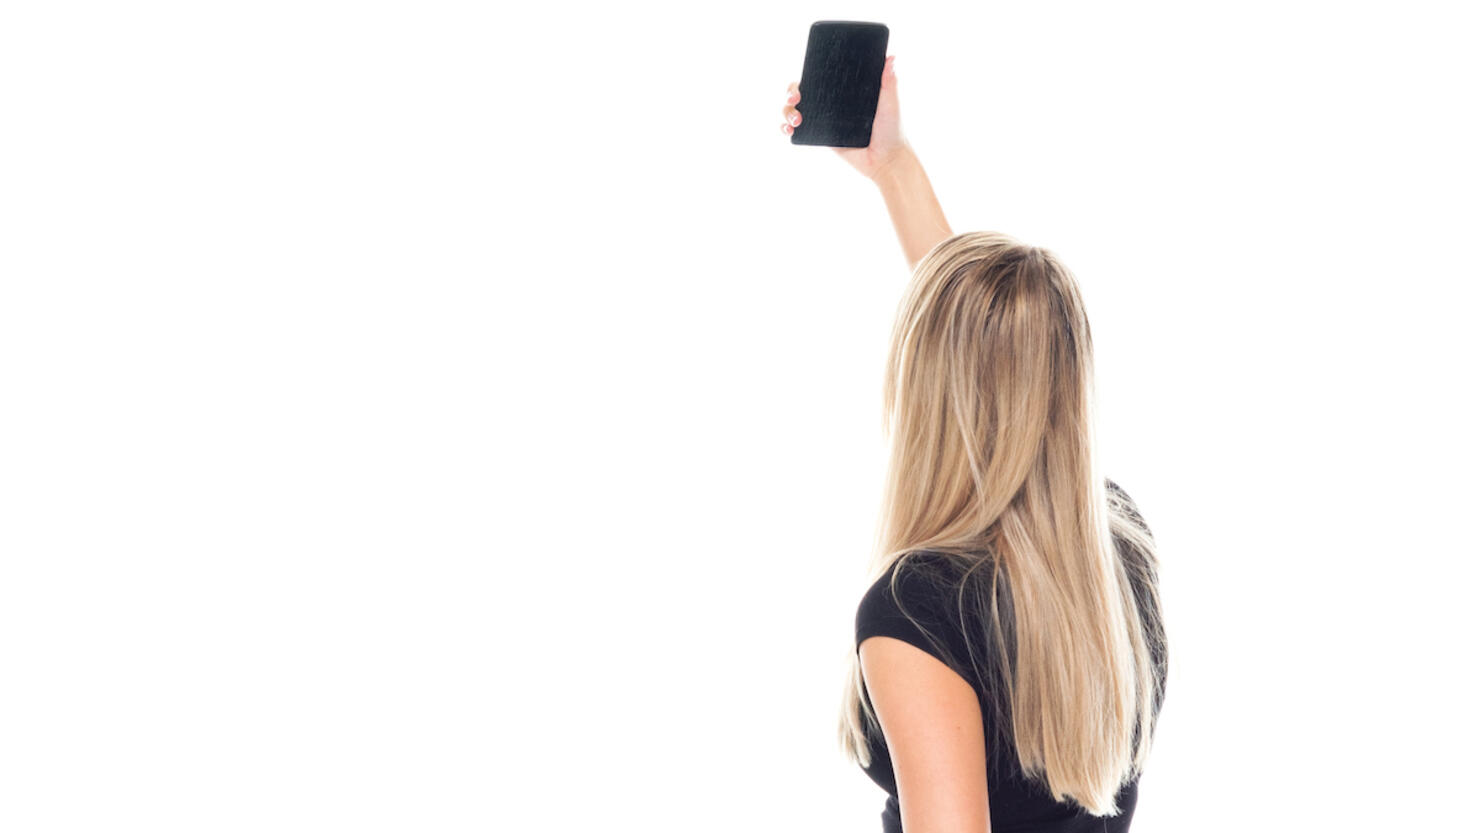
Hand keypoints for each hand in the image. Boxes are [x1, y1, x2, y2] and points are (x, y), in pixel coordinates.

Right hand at [781, 54, 907, 182]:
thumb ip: (889, 82)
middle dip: (791, 92)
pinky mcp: (821, 138)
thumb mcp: (890, 103)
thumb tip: (892, 57)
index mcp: (845, 90)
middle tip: (795, 98)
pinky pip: (799, 131)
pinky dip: (787, 128)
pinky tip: (788, 130)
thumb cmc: (892, 131)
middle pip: (802, 92)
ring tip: (796, 121)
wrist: (886, 161)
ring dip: (787, 111)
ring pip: (795, 110)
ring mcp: (825, 121)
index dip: (806, 74)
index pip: (820, 77)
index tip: (803, 78)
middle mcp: (832, 103)